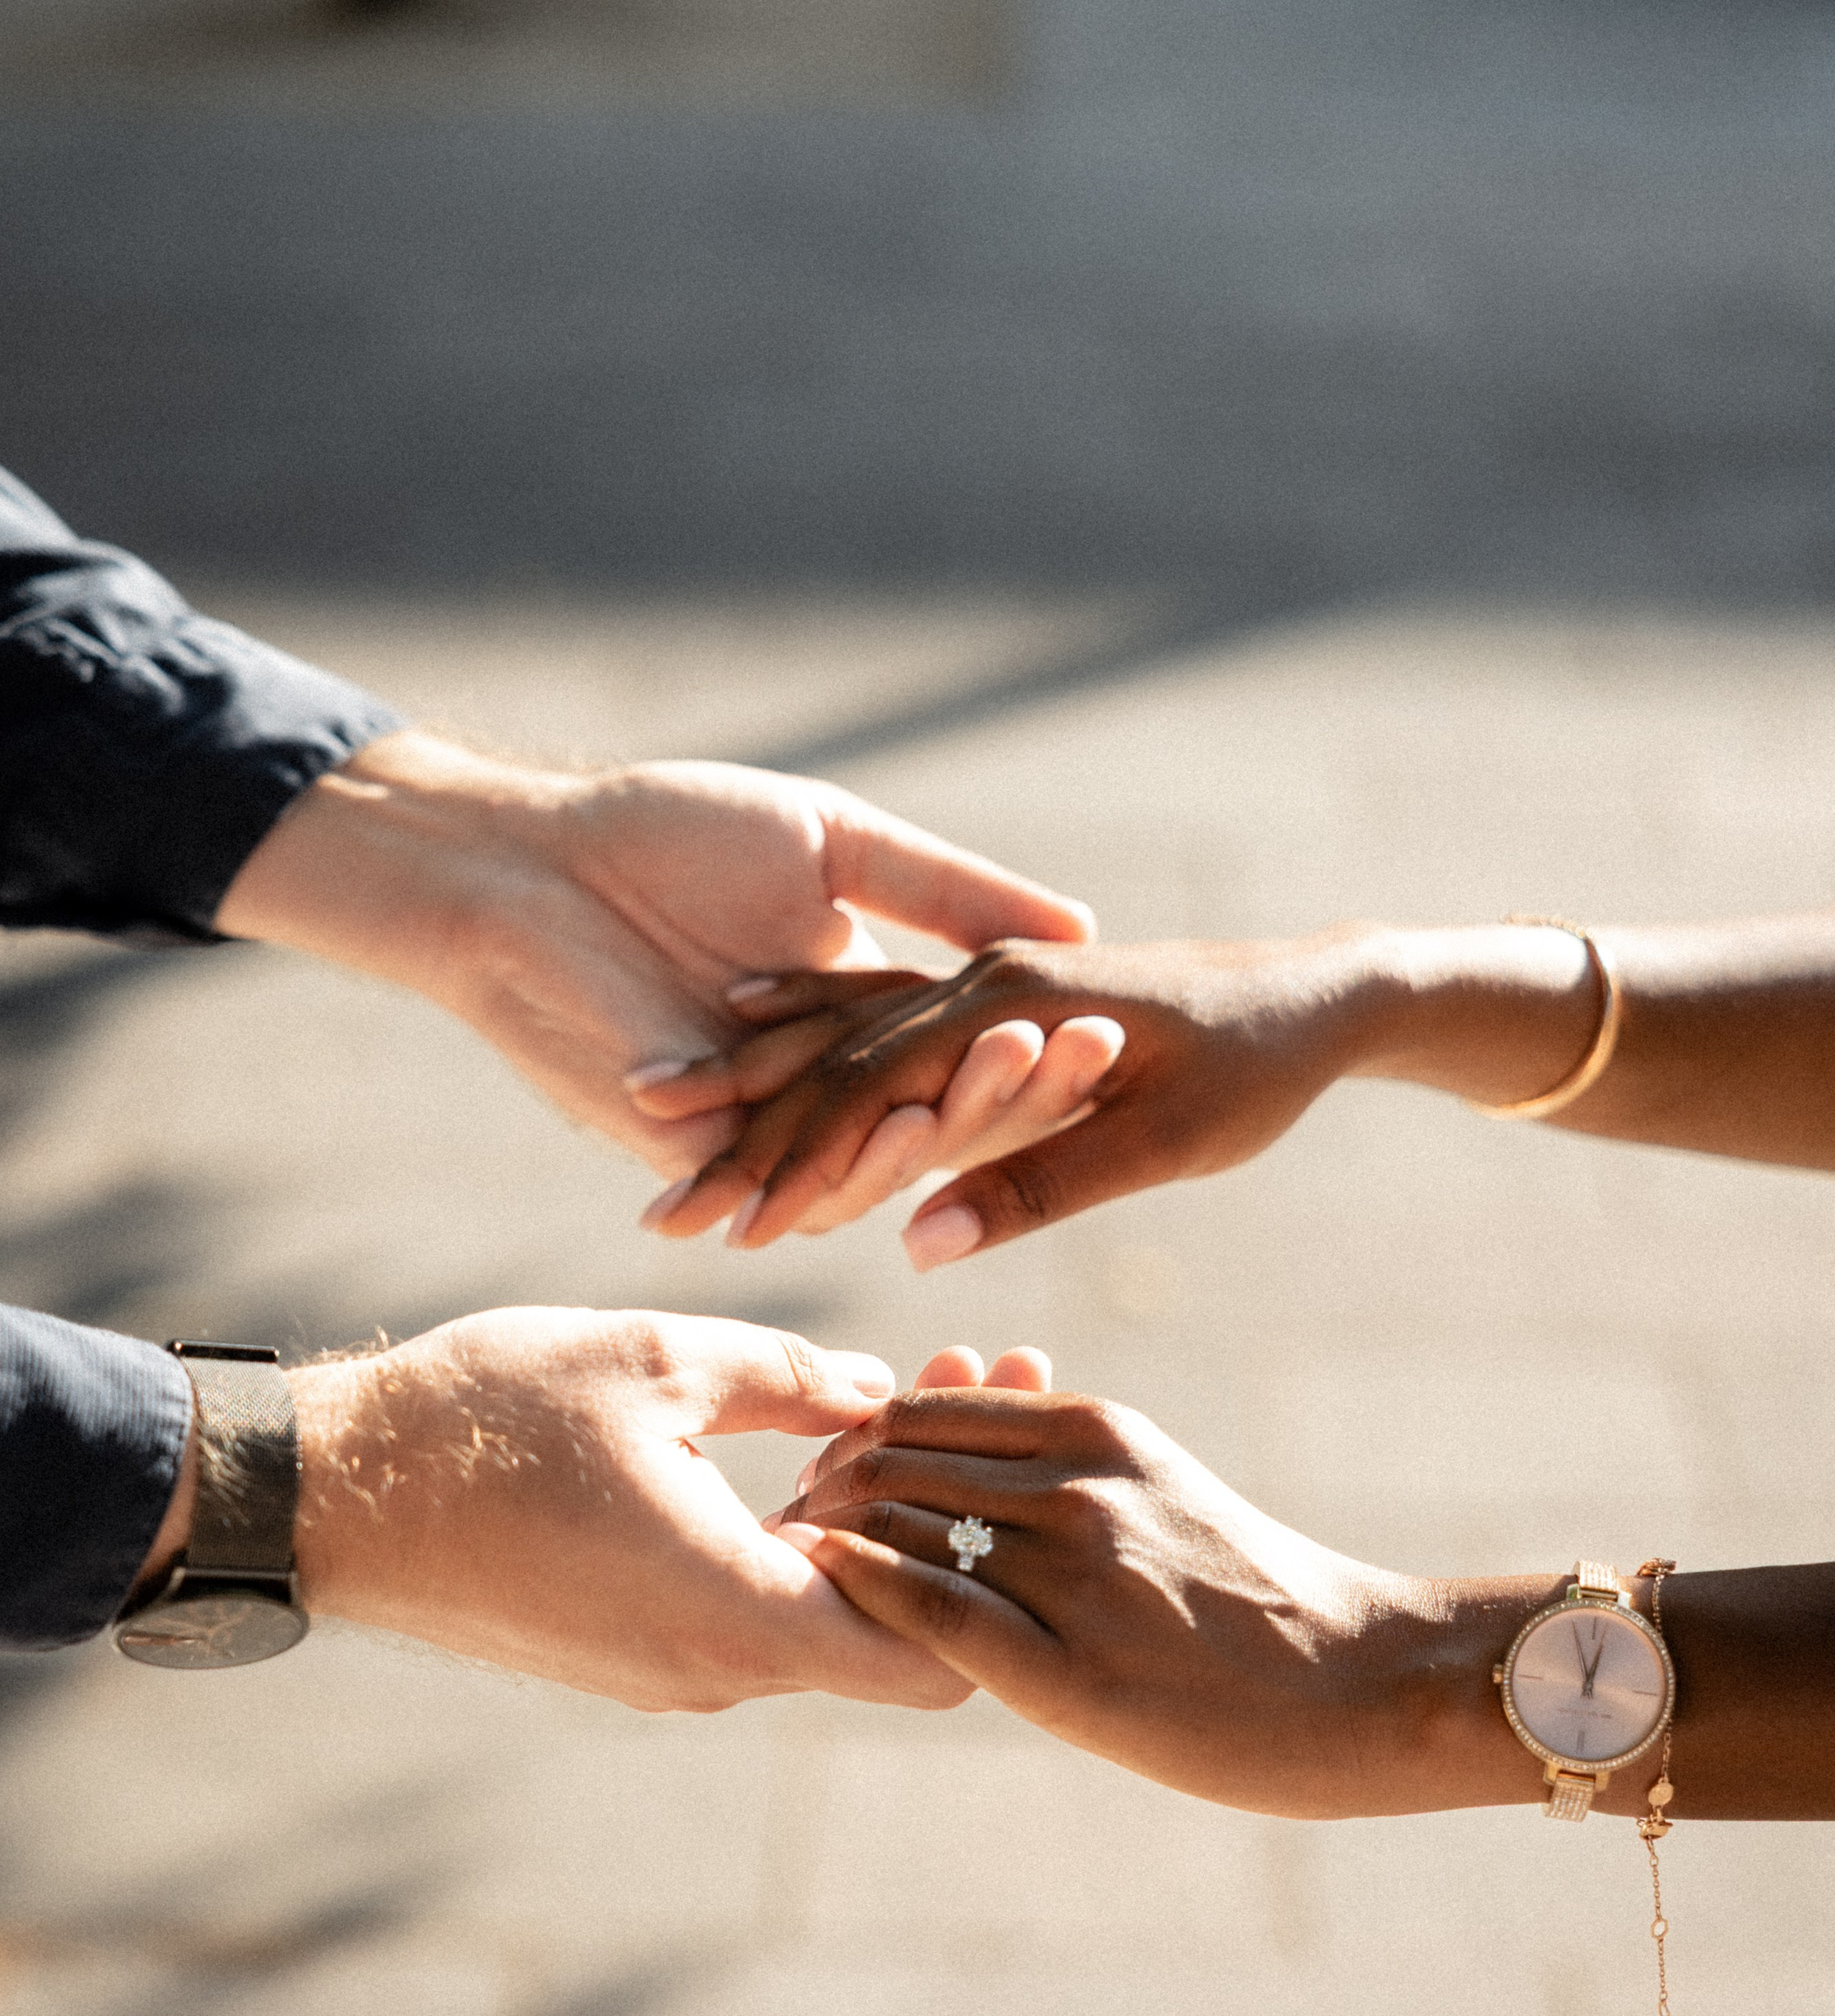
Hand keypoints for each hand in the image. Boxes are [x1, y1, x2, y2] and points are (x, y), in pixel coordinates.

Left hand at [216, 734, 1093, 1181]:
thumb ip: (946, 890)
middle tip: (1096, 1050)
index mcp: (856, 1014)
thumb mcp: (839, 845)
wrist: (538, 861)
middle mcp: (819, 1084)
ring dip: (957, 1118)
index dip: (1036, 1033)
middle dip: (1020, 1080)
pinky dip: (859, 1158)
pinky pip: (795, 1182)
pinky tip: (916, 1125)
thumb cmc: (672, 833)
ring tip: (1028, 1068)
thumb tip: (1075, 926)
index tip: (1116, 1011)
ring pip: (881, 1156)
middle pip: (940, 1106)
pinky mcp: (701, 1157)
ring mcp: (762, 1128)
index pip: (965, 1044)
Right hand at [283, 1308, 975, 1711]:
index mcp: (738, 1614)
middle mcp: (716, 1669)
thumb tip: (886, 1392)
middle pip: (891, 1625)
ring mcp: (671, 1668)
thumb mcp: (658, 1362)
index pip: (935, 1653)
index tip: (1008, 1446)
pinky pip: (753, 1607)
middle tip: (977, 1382)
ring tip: (906, 1393)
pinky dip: (801, 1537)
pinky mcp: (633, 1649)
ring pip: (821, 1613)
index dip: (990, 1561)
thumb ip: (795, 1380)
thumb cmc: (488, 1419)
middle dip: (945, 1509)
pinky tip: (815, 1447)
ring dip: (871, 1517)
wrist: (334, 1494)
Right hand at [633, 934, 1385, 1262]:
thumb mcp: (1159, 1144)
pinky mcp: (989, 983)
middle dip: (738, 1132)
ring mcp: (979, 974)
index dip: (791, 1164)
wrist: (1315, 989)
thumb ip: (1037, 1185)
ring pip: (838, 1024)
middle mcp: (979, 981)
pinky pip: (872, 998)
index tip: (718, 1228)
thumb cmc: (1252, 1075)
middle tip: (653, 1201)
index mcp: (1011, 1010)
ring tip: (650, 1110)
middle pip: (831, 1060)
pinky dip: (799, 1018)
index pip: (869, 1094)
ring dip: (746, 1073)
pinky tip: (737, 1019)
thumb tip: (915, 1242)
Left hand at [773, 1386, 1561, 1814]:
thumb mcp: (1158, 1484)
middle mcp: (1075, 1481)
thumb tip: (964, 1455)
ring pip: (896, 1523)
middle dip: (823, 1485)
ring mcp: (1070, 1571)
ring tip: (786, 1568)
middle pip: (892, 1457)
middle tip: (786, 1525)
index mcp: (1096, 1428)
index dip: (855, 1438)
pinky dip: (858, 1587)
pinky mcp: (1068, 1667)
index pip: (926, 1408)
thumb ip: (1064, 1463)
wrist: (1359, 1678)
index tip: (826, 1481)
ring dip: (825, 1538)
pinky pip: (929, 1609)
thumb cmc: (1255, 1592)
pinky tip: (819, 1587)